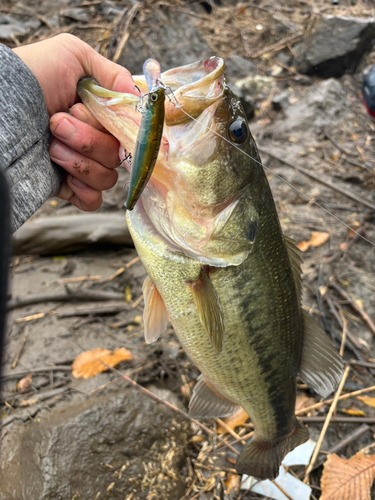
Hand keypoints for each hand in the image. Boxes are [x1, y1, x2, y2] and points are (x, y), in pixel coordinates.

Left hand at [13, 34, 133, 210]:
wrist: (1, 102)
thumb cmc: (33, 74)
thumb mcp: (73, 55)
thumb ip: (113, 73)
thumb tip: (136, 95)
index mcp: (102, 115)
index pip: (130, 132)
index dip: (119, 128)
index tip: (95, 115)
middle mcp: (95, 140)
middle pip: (118, 156)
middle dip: (88, 140)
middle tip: (56, 122)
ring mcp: (83, 165)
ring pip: (107, 178)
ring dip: (80, 161)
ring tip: (50, 145)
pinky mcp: (69, 186)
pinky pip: (94, 201)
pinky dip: (85, 191)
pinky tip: (66, 177)